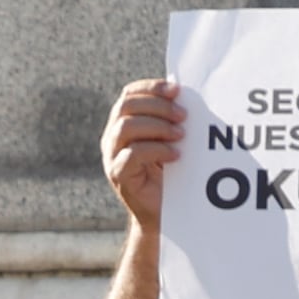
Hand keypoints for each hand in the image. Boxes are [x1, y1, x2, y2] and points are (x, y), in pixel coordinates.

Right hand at [101, 78, 181, 229]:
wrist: (164, 210)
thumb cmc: (171, 170)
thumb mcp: (171, 138)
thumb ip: (172, 117)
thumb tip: (186, 93)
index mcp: (123, 123)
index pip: (129, 95)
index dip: (151, 88)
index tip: (177, 90)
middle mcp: (112, 138)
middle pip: (125, 107)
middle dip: (158, 106)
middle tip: (184, 116)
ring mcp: (112, 157)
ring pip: (125, 127)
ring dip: (158, 126)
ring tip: (181, 135)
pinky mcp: (118, 176)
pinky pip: (131, 155)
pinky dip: (157, 150)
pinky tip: (175, 155)